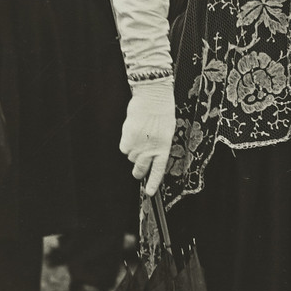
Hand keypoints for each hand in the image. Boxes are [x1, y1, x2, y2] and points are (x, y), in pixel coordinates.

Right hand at [120, 78, 174, 196]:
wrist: (152, 98)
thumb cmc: (162, 112)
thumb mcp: (166, 132)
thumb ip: (158, 146)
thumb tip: (149, 156)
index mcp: (163, 148)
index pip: (158, 170)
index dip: (153, 182)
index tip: (149, 192)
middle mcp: (150, 150)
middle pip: (140, 168)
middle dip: (138, 173)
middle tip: (138, 173)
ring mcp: (138, 146)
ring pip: (131, 157)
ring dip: (133, 152)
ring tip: (139, 138)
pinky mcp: (127, 140)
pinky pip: (124, 148)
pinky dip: (126, 143)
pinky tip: (132, 132)